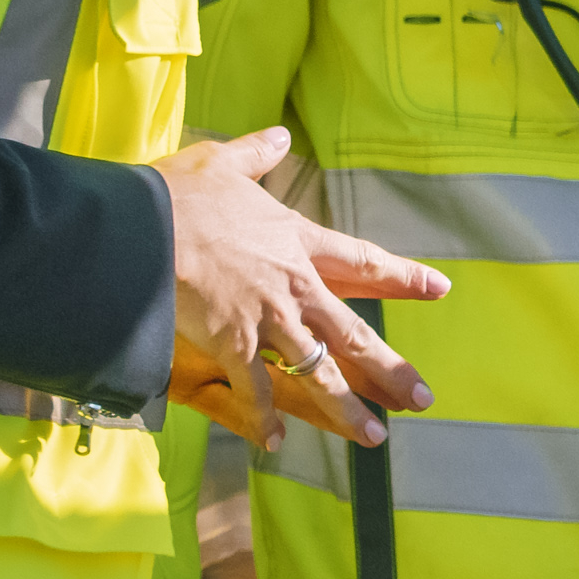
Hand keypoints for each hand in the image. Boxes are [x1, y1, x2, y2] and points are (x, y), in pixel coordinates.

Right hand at [162, 128, 445, 449]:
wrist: (139, 231)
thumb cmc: (176, 196)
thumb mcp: (219, 163)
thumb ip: (256, 155)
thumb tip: (279, 135)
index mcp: (297, 241)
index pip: (362, 262)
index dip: (403, 277)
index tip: (439, 288)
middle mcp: (294, 284)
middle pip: (354, 332)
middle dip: (390, 368)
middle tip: (422, 396)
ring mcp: (267, 319)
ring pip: (320, 371)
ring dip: (348, 407)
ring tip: (375, 435)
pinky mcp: (234, 345)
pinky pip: (258, 390)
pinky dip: (266, 418)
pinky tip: (276, 443)